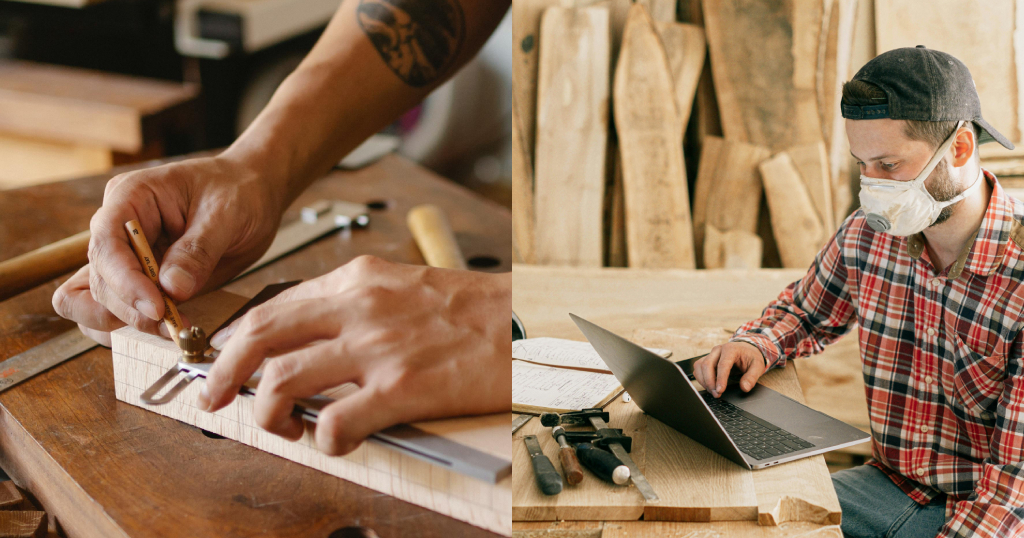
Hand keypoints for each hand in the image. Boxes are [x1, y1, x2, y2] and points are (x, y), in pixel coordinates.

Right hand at [52, 155, 283, 344]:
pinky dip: (132, 326)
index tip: (157, 307)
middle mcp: (118, 228)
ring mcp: (126, 256)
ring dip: (128, 322)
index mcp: (130, 197)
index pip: (107, 244)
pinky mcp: (141, 280)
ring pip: (99, 300)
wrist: (253, 195)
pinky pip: (117, 309)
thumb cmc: (237, 191)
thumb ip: (198, 250)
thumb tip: (172, 289)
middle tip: (172, 325)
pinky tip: (161, 331)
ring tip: (172, 329)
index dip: (125, 281)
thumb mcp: (226, 213)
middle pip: (100, 278)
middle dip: (131, 308)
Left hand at [198, 255, 509, 454]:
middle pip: (260, 337)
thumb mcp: (405, 286)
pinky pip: (335, 423)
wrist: (530, 321)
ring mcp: (378, 348)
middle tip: (214, 399)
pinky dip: (324, 441)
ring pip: (282, 381)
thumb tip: (312, 338)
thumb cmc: (475, 310)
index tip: (225, 362)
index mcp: (358, 281)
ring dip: (266, 414)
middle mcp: (359, 307)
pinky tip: (336, 442)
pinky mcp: (403, 388)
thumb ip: (356, 305)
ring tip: (281, 429)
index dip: (236, 340)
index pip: (272, 308)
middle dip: (223, 373)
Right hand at [692, 341, 766, 397]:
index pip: (722, 364)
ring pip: (699, 366)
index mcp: (731, 349)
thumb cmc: (751, 357)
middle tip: (716, 394)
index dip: (720, 379)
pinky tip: (710, 386)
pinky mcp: (706, 359)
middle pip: (707, 364)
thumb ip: (752, 377)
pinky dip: (701, 379)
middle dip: (709, 382)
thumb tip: (744, 388)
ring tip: (713, 391)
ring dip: (704, 381)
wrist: (746, 349)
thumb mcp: (757, 366)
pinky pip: (698, 369)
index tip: (720, 391)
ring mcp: (711, 354)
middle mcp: (718, 350)